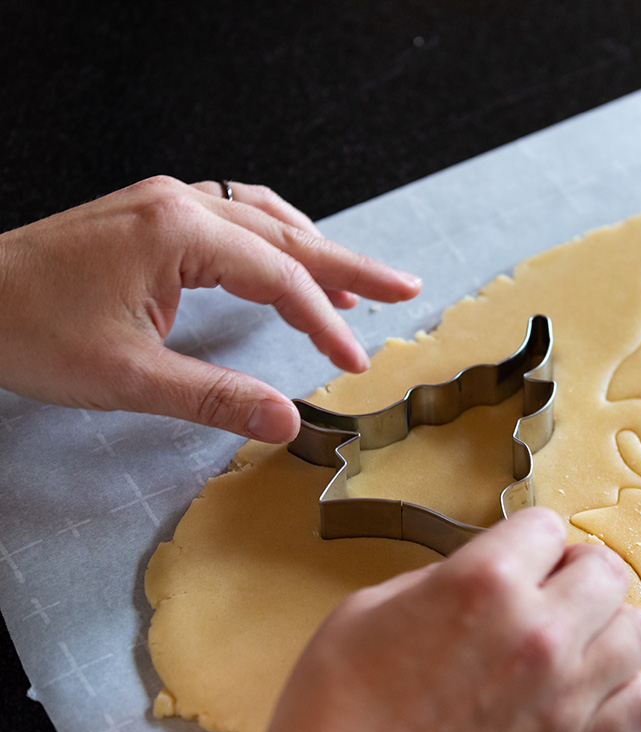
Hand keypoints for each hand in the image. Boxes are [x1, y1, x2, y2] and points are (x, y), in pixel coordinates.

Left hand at [0, 176, 420, 441]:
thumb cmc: (28, 328)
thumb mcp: (128, 376)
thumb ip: (215, 396)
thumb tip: (286, 420)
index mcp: (178, 232)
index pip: (279, 277)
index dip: (324, 323)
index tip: (354, 361)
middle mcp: (179, 204)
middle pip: (288, 236)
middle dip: (350, 267)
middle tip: (404, 286)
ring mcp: (165, 202)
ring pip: (265, 220)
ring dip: (316, 250)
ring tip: (359, 285)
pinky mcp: (153, 212)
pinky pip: (234, 216)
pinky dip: (275, 240)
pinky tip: (290, 256)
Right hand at [223, 508, 640, 731]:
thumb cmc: (337, 710)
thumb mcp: (370, 607)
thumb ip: (441, 579)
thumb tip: (482, 574)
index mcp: (483, 583)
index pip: (547, 526)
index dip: (528, 539)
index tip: (518, 557)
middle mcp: (537, 632)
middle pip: (607, 571)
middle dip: (577, 571)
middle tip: (550, 590)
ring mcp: (563, 695)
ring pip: (636, 632)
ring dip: (607, 627)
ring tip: (576, 639)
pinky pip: (639, 704)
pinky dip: (622, 690)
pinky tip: (589, 690)